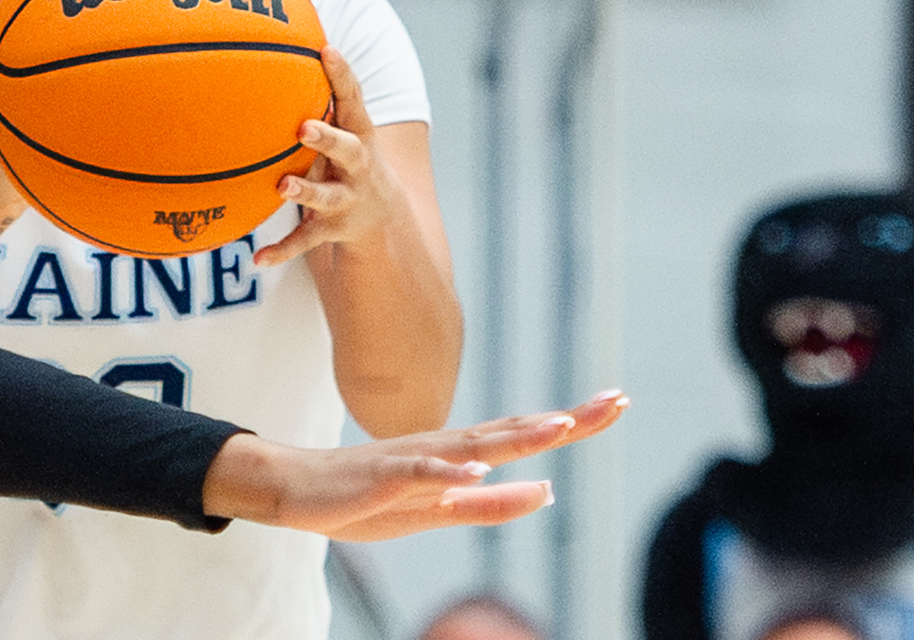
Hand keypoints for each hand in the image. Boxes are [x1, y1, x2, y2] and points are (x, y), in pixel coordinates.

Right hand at [203, 390, 627, 539]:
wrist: (297, 489)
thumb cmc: (366, 499)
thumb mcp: (438, 512)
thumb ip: (490, 505)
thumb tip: (547, 492)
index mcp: (460, 454)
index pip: (525, 434)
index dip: (573, 421)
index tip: (616, 404)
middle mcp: (445, 446)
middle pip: (514, 429)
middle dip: (566, 418)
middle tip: (616, 401)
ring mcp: (414, 458)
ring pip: (475, 444)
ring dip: (518, 435)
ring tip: (561, 427)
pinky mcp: (383, 476)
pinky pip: (420, 471)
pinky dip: (449, 469)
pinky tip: (477, 468)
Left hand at [254, 45, 396, 267]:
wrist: (382, 215)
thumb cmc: (347, 154)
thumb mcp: (344, 124)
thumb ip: (323, 91)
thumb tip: (282, 37)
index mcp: (359, 134)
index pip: (353, 99)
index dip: (342, 74)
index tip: (326, 50)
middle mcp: (358, 167)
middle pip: (347, 149)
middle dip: (328, 138)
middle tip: (304, 127)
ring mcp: (347, 200)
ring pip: (325, 198)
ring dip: (305, 192)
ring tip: (282, 187)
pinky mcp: (331, 229)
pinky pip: (303, 241)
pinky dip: (281, 250)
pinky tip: (256, 259)